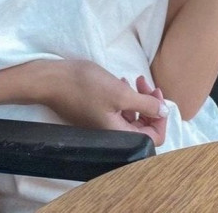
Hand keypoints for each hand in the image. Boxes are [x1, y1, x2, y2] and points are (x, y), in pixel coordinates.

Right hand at [37, 59, 168, 146]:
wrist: (53, 80)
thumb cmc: (85, 86)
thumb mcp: (120, 93)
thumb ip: (145, 104)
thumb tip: (165, 112)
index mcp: (120, 135)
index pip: (153, 137)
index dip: (160, 118)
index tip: (157, 94)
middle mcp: (113, 135)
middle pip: (143, 127)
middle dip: (149, 104)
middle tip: (145, 83)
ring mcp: (103, 126)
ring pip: (131, 118)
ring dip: (138, 99)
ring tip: (134, 80)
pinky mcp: (96, 115)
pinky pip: (118, 112)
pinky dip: (125, 98)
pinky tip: (121, 82)